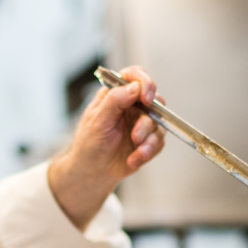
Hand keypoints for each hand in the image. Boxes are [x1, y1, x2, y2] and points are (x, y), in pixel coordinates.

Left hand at [47, 65, 165, 229]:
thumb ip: (114, 101)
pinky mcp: (148, 140)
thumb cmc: (89, 144)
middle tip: (136, 135)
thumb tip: (134, 87)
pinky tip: (133, 159)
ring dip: (147, 139)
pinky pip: (158, 142)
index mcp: (116, 95)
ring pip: (158, 123)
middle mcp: (132, 105)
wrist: (92, 171)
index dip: (144, 82)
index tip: (145, 97)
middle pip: (154, 100)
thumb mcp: (97, 121)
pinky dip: (147, 152)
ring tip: (135, 151)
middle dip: (147, 120)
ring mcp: (142, 122)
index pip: (135, 76)